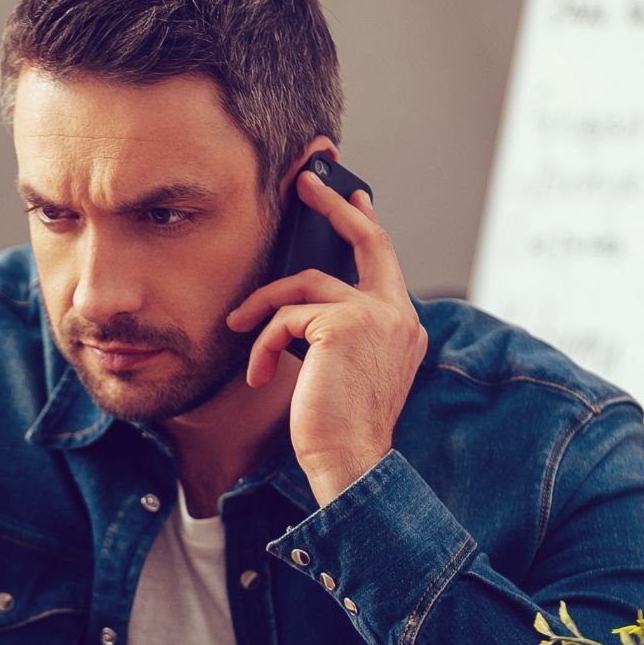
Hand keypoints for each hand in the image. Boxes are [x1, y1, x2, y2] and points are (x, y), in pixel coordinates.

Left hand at [226, 170, 426, 505]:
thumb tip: (295, 304)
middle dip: (332, 206)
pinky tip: (256, 375)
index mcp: (404, 325)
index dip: (365, 227)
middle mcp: (399, 314)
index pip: (385, 262)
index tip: (353, 200)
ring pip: (304, 285)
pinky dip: (262, 343)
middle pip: (367, 241)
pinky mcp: (344, 324)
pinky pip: (285, 317)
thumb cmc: (337, 426)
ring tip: (239, 329)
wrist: (349, 460)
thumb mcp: (340, 370)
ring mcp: (376, 315)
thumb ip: (333, 331)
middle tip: (305, 183)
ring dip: (263, 308)